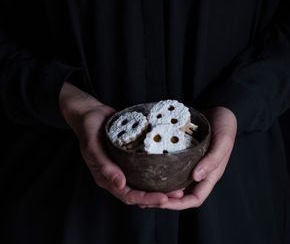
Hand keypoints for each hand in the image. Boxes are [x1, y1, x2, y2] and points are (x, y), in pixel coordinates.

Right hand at [59, 82, 183, 204]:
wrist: (91, 113)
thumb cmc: (88, 130)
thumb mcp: (93, 147)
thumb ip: (105, 166)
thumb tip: (120, 185)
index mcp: (107, 178)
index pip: (128, 196)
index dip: (146, 199)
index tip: (164, 198)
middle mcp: (117, 175)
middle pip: (139, 192)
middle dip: (158, 196)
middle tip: (177, 194)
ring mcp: (125, 166)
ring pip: (144, 182)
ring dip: (160, 186)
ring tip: (178, 185)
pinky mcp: (132, 156)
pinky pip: (146, 167)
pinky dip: (157, 170)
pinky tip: (171, 168)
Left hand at [139, 106, 236, 209]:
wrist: (220, 108)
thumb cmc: (225, 126)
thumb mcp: (223, 141)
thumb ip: (213, 159)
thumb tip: (197, 177)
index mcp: (210, 175)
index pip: (195, 199)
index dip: (179, 204)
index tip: (162, 202)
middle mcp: (198, 172)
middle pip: (181, 195)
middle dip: (164, 199)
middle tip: (144, 198)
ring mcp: (189, 163)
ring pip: (173, 182)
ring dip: (159, 187)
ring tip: (142, 187)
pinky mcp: (181, 153)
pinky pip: (170, 166)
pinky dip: (159, 170)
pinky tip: (147, 167)